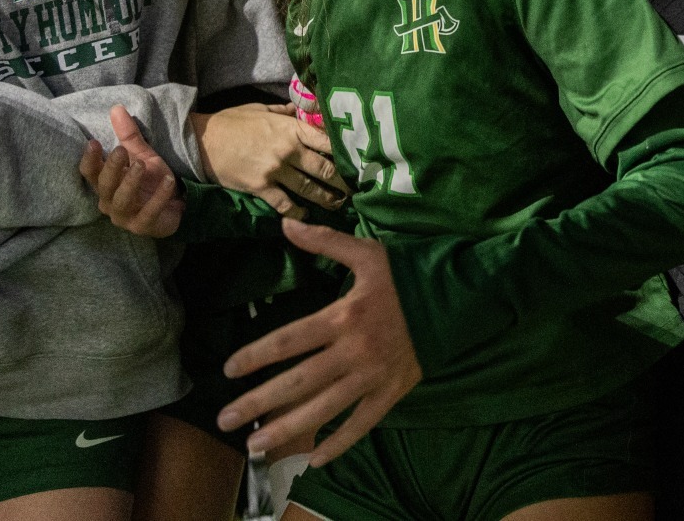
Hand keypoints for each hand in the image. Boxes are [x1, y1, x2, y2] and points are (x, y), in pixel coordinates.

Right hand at [78, 105, 184, 237]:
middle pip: (104, 186)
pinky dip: (159, 197)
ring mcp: (125, 217)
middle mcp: (109, 202)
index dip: (90, 160)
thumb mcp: (143, 155)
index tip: (93, 142)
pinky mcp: (143, 227)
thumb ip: (129, 136)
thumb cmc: (152, 181)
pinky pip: (149, 212)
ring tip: (142, 165)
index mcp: (106, 184)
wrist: (177, 204)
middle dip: (111, 168)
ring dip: (130, 182)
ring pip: (122, 201)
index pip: (90, 173)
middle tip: (121, 151)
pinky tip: (168, 181)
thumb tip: (117, 108)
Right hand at [189, 102, 347, 217]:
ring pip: (309, 189)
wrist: (201, 141)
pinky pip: (285, 203)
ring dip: (327, 199)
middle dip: (342, 181)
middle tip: (355, 189)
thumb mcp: (262, 110)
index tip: (358, 161)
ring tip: (338, 204)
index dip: (345, 152)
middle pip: (324, 168)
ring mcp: (275, 170)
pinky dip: (297, 212)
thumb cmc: (232, 122)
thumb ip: (286, 113)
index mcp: (291, 128)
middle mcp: (288, 150)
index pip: (327, 140)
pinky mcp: (261, 188)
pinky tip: (305, 215)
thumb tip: (304, 110)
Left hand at [217, 224, 422, 464]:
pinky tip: (315, 459)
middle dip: (259, 402)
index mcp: (344, 316)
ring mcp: (373, 376)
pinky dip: (340, 442)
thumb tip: (285, 224)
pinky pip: (363, 423)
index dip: (257, 355)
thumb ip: (324, 242)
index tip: (228, 370)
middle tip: (224, 421)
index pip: (290, 340)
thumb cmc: (410, 273)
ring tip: (255, 448)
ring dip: (288, 429)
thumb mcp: (367, 252)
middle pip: (299, 382)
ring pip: (324, 409)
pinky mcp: (393, 392)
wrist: (460, 297)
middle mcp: (354, 351)